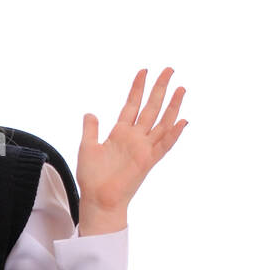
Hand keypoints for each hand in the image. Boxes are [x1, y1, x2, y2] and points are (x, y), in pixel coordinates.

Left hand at [77, 68, 186, 230]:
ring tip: (181, 89)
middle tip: (169, 69)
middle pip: (151, 108)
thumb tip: (90, 113)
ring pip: (162, 123)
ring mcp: (143, 149)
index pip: (132, 105)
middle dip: (159, 89)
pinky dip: (174, 134)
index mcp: (120, 133)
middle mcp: (135, 138)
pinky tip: (183, 121)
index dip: (137, 88)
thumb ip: (91, 130)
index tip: (144, 71)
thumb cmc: (92, 178)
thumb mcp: (87, 148)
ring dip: (172, 106)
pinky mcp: (147, 161)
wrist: (97, 200)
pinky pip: (164, 146)